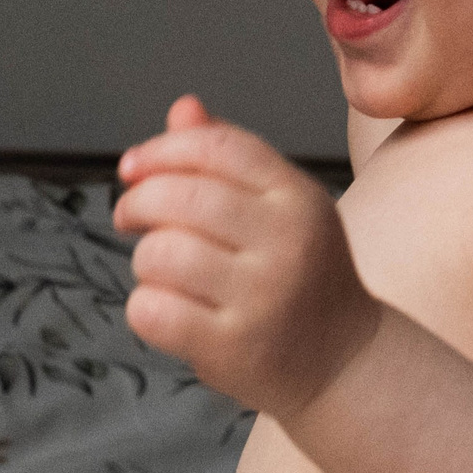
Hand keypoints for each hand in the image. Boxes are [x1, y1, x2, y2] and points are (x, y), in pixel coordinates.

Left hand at [113, 95, 381, 415]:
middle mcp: (287, 244)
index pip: (217, 147)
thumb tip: (183, 108)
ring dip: (145, 261)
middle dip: (138, 201)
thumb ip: (228, 157)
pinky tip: (168, 311)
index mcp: (298, 198)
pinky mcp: (234, 348)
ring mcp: (263, 299)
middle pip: (180, 198)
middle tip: (129, 217)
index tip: (131, 167)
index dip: (161, 149)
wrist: (343, 363)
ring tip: (164, 272)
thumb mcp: (279, 208)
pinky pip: (152, 311)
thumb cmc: (298, 274)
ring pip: (160, 254)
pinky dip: (145, 308)